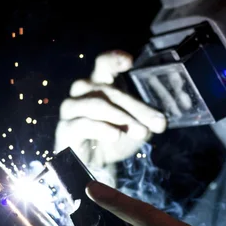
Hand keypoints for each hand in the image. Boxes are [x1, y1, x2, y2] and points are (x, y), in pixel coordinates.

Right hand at [54, 51, 166, 171]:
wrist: (97, 166)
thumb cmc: (114, 137)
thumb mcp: (136, 126)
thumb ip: (147, 120)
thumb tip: (160, 122)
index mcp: (100, 83)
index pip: (103, 63)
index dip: (114, 59)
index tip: (129, 62)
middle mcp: (82, 91)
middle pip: (108, 90)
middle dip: (136, 107)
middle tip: (157, 123)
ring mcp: (71, 109)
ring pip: (96, 105)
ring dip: (121, 118)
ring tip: (141, 132)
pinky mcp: (65, 128)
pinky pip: (83, 124)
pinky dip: (102, 129)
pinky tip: (116, 136)